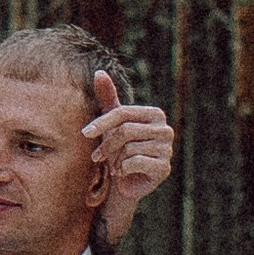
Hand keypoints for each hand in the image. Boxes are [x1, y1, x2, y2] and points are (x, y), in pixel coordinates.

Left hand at [86, 69, 174, 249]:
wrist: (125, 182)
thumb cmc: (119, 149)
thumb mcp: (111, 123)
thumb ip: (108, 97)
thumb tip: (99, 72)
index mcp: (155, 114)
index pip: (123, 113)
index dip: (102, 123)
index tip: (85, 133)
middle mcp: (165, 129)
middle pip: (125, 131)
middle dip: (107, 144)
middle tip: (98, 156)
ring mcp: (168, 149)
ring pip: (129, 148)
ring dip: (115, 159)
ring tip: (115, 165)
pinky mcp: (164, 168)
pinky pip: (136, 162)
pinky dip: (123, 169)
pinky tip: (124, 173)